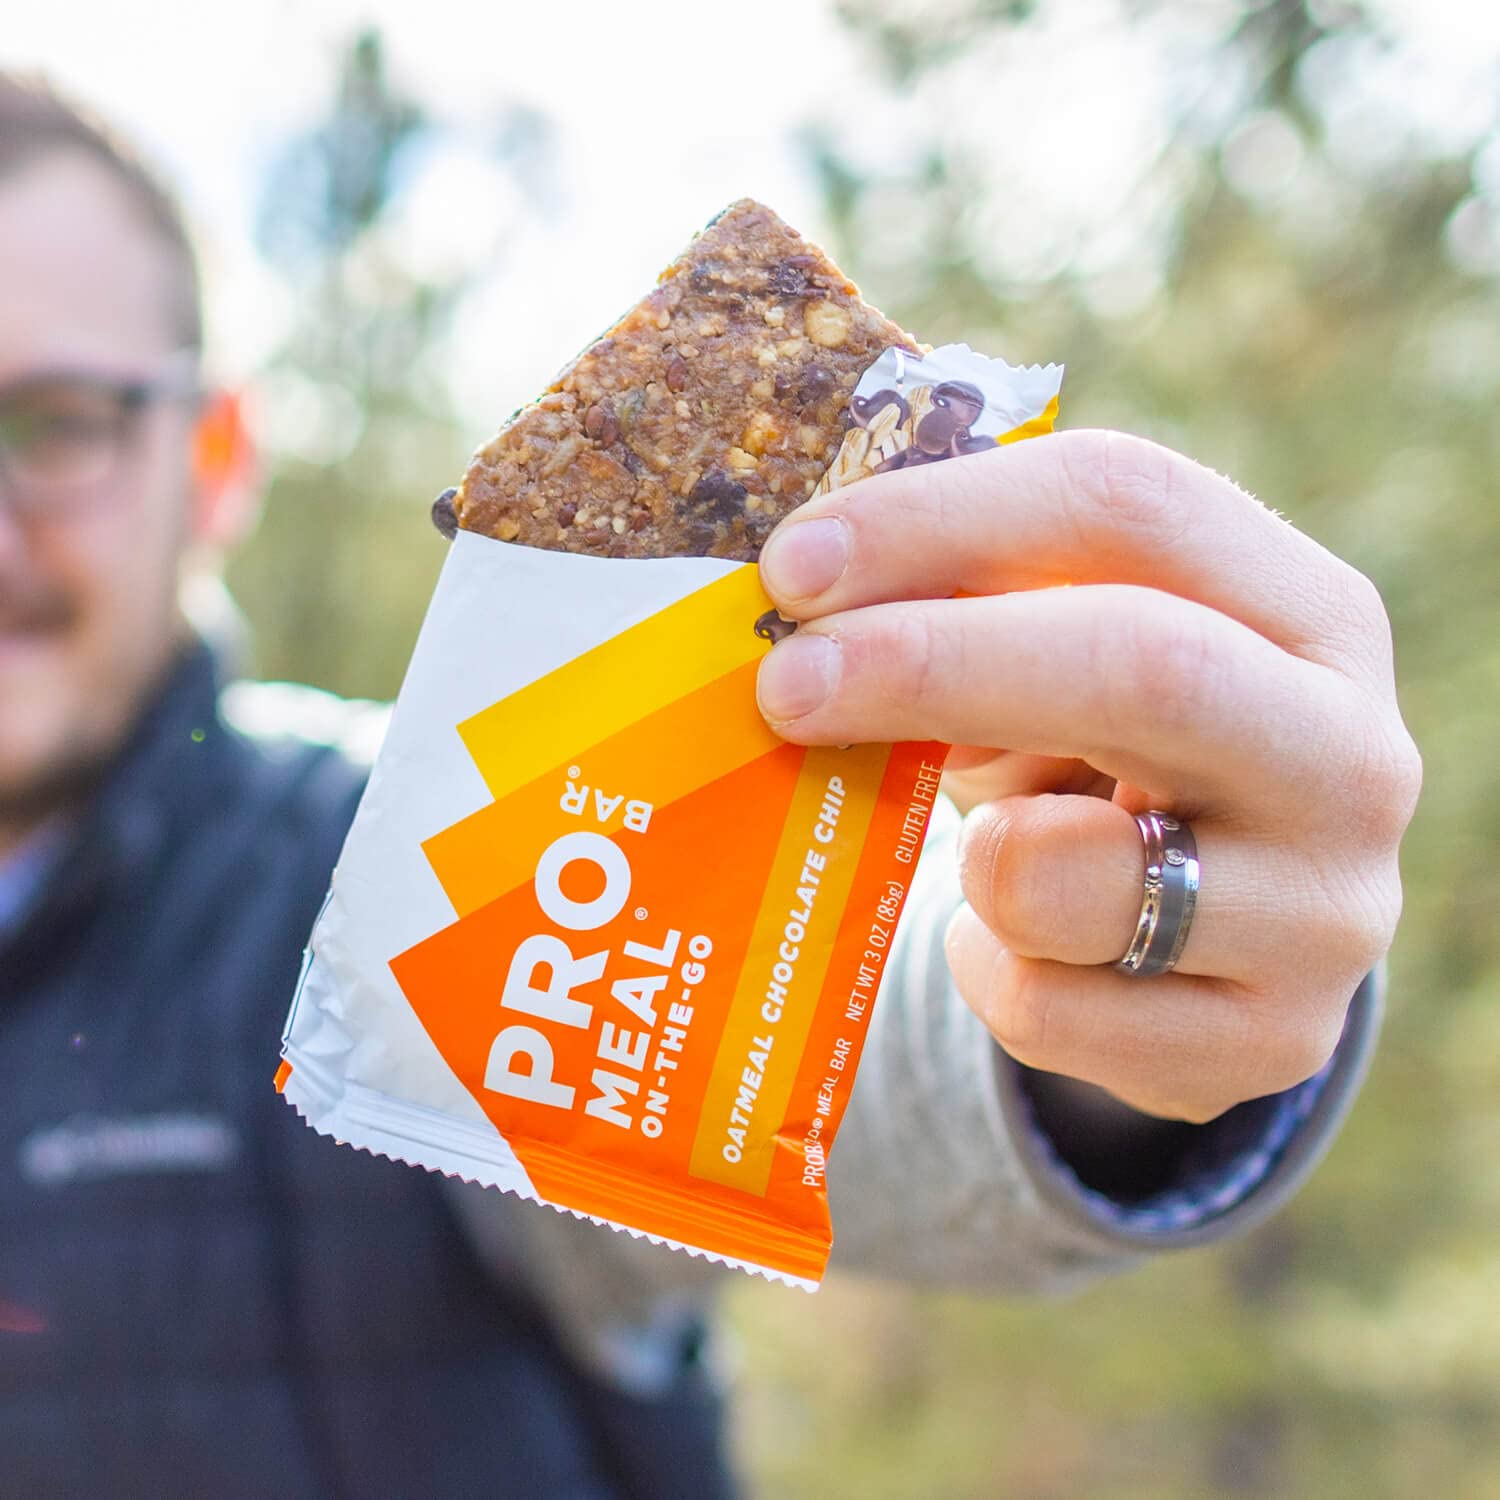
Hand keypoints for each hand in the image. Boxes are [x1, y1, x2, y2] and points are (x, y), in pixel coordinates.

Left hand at [755, 430, 1420, 1123]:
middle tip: (783, 685)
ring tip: (986, 853)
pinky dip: (986, 970)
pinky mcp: (1269, 1045)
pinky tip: (1021, 948)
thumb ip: (969, 617)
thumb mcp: (1056, 666)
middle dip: (931, 666)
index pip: (1129, 508)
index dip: (944, 521)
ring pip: (1063, 877)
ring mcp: (1325, 914)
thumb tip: (803, 632)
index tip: (793, 565)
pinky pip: (1045, 1010)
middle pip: (1141, 667)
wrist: (1220, 940)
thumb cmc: (1104, 760)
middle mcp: (1348, 753)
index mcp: (1302, 610)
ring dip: (971, 860)